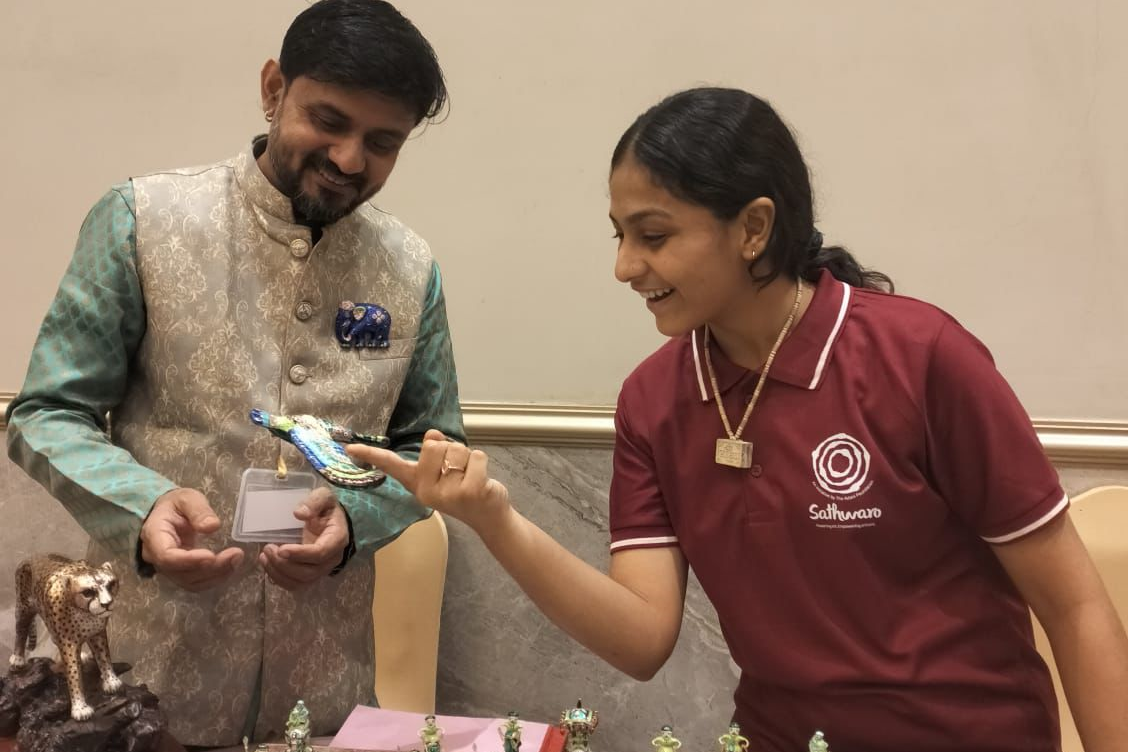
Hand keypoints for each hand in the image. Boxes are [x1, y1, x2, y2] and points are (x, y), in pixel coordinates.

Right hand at [140, 488, 244, 591]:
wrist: (169, 514)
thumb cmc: (177, 505)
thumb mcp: (187, 498)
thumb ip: (198, 510)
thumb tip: (212, 526)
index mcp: (154, 535)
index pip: (166, 556)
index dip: (189, 560)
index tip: (211, 556)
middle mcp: (157, 557)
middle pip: (181, 572)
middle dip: (210, 568)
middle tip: (235, 555)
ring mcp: (168, 568)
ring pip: (190, 582)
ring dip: (216, 575)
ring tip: (237, 558)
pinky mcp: (181, 573)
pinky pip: (197, 583)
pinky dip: (215, 578)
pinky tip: (231, 565)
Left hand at [258, 487, 348, 590]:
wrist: (331, 520)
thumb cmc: (327, 509)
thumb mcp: (324, 497)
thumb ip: (314, 502)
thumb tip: (299, 513)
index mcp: (337, 539)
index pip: (320, 553)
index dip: (300, 554)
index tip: (281, 548)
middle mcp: (331, 559)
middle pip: (309, 572)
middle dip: (284, 564)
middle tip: (268, 548)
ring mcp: (321, 570)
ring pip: (300, 582)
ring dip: (279, 573)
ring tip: (264, 556)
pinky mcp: (310, 575)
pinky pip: (294, 585)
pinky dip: (278, 578)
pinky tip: (267, 564)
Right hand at [346, 428, 510, 533]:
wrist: (488, 515)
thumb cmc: (464, 487)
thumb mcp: (445, 469)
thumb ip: (436, 451)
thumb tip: (432, 434)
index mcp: (417, 484)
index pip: (391, 466)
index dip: (370, 455)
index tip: (349, 448)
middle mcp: (426, 491)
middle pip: (433, 446)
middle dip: (450, 450)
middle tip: (458, 471)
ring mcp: (447, 494)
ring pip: (456, 449)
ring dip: (467, 457)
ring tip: (469, 477)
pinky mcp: (468, 492)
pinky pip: (475, 456)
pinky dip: (482, 462)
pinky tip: (482, 481)